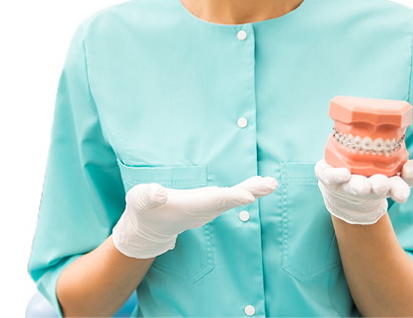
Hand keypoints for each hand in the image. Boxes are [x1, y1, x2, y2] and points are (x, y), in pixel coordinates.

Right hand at [112, 175, 277, 258]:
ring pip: (234, 198)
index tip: (250, 197)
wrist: (148, 229)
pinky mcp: (209, 205)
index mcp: (188, 208)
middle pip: (230, 200)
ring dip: (254, 190)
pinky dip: (247, 190)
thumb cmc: (143, 211)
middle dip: (251, 192)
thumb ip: (148, 196)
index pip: (213, 202)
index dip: (232, 198)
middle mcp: (203, 210)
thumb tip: (160, 193)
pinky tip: (259, 185)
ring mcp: (208, 208)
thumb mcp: (139, 200)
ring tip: (272, 183)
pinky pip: (232, 197)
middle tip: (271, 184)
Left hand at [315, 159, 412, 224]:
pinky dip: (337, 176)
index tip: (403, 194)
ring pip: (355, 186)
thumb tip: (412, 164)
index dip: (401, 191)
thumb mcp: (394, 170)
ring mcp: (348, 184)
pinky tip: (344, 174)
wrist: (341, 186)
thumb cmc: (372, 174)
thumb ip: (409, 170)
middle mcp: (368, 187)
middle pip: (377, 189)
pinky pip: (332, 176)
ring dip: (360, 186)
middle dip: (380, 187)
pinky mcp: (330, 177)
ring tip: (364, 186)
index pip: (399, 188)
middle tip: (382, 185)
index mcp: (386, 184)